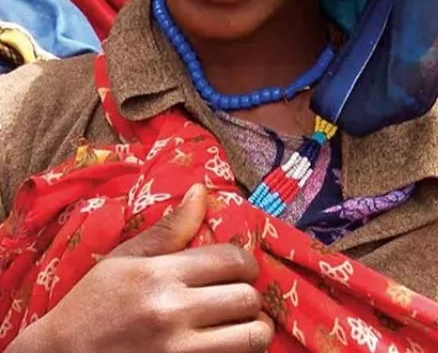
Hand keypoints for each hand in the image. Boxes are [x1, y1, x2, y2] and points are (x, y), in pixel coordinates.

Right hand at [10, 185, 273, 352]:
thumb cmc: (92, 305)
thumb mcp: (124, 259)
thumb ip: (169, 229)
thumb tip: (201, 191)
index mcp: (161, 276)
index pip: (231, 260)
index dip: (245, 262)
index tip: (240, 268)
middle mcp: (173, 313)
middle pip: (247, 299)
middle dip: (250, 295)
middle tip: (239, 296)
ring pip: (252, 338)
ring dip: (254, 328)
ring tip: (241, 324)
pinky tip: (226, 346)